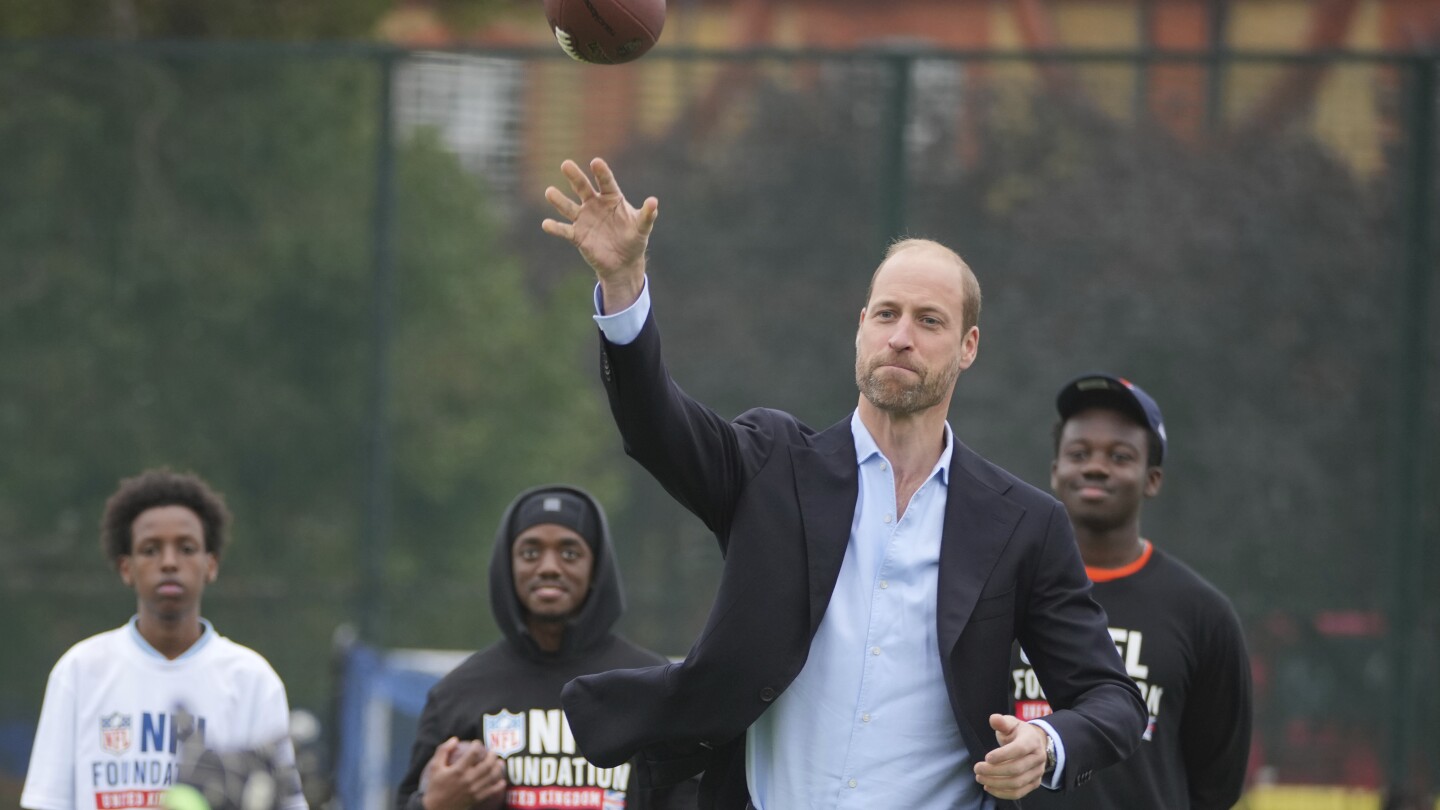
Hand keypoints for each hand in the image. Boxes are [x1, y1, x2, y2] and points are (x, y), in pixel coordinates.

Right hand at [421, 738, 506, 809]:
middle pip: (487, 764)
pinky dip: (499, 786)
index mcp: (458, 770)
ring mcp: (474, 790)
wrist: (435, 809)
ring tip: (500, 763)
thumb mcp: (435, 767)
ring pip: (492, 776)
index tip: (477, 743)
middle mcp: (468, 779)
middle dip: (492, 756)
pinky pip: (491, 791)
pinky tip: (502, 781)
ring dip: (498, 768)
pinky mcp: (476, 798)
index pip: (473, 753)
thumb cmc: (434, 787)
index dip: (477, 745)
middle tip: (493, 752)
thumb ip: (443, 750)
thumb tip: (455, 739)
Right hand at [541, 157, 657, 312]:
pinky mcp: (577, 235)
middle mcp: (595, 205)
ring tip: (549, 192)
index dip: (601, 172)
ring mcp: (584, 219)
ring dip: (559, 200)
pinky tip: (546, 224)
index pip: (606, 182)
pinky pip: (564, 230)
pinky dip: (555, 228)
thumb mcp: (642, 227)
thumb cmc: (634, 239)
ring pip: (569, 207)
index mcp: (611, 198)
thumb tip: (654, 201)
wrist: (623, 262)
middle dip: (575, 177)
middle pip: (583, 188)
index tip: (595, 162)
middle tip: (566, 164)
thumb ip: (648, 214)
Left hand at [973, 714, 1049, 799]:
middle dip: (994, 771)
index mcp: (1032, 741)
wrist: (1034, 744)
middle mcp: (1038, 758)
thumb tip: (993, 718)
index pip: (1019, 750)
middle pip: (1016, 769)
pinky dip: (1002, 793)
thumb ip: (1001, 722)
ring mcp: (1037, 772)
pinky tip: (988, 787)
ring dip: (996, 783)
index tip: (986, 757)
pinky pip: (1018, 793)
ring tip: (980, 778)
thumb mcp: (1010, 724)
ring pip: (1017, 783)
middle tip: (977, 768)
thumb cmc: (1018, 733)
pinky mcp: (1034, 783)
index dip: (1003, 755)